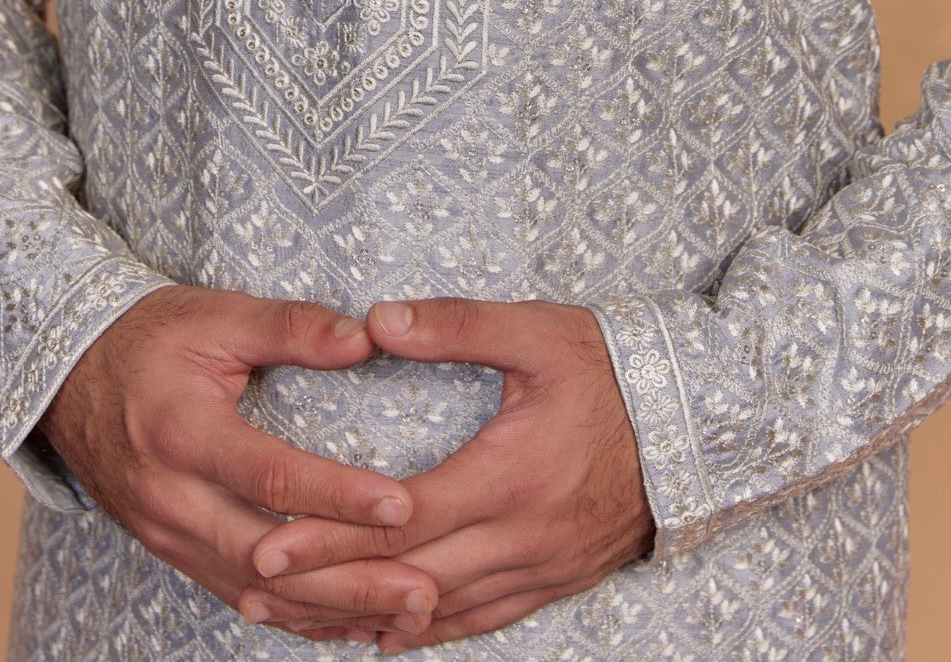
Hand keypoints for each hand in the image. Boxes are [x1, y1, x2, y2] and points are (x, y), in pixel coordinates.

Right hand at [39, 286, 440, 643]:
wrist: (69, 377)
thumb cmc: (150, 339)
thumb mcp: (215, 316)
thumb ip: (290, 327)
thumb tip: (365, 337)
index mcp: (182, 434)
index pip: (268, 478)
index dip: (336, 496)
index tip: (402, 505)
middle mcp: (172, 498)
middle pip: (268, 557)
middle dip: (349, 578)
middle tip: (423, 586)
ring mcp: (169, 535)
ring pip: (258, 593)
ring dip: (333, 608)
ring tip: (407, 613)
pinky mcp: (175, 552)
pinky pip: (240, 598)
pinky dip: (298, 615)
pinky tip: (352, 619)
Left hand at [243, 297, 654, 650]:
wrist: (698, 423)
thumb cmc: (612, 369)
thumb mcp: (537, 330)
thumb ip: (456, 324)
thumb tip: (377, 320)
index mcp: (510, 475)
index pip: (402, 520)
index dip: (331, 537)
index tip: (268, 540)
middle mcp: (521, 538)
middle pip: (406, 577)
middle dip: (325, 587)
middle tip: (252, 584)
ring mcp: (539, 569)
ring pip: (436, 613)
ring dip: (361, 617)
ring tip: (292, 615)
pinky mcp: (553, 581)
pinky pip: (476, 620)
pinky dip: (421, 629)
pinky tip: (378, 631)